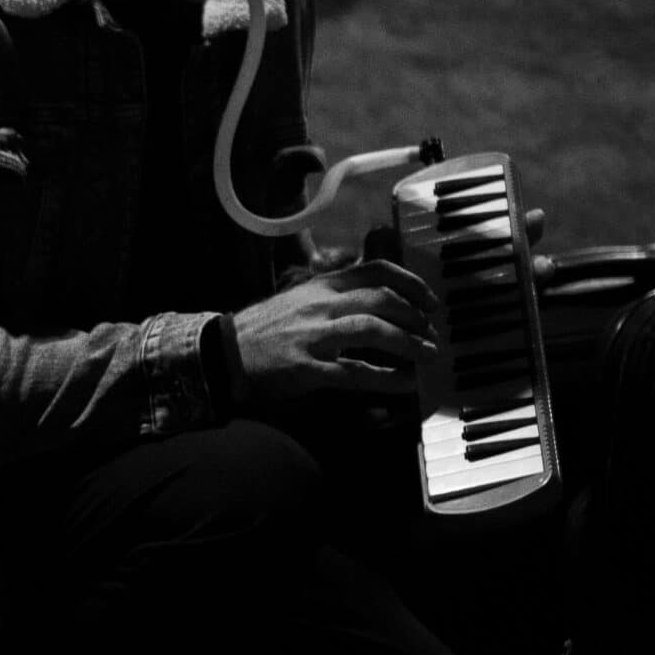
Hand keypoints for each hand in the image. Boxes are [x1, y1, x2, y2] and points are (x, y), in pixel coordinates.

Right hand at [231, 259, 438, 400]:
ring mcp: (313, 337)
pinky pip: (354, 372)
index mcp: (321, 285)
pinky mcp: (306, 369)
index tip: (429, 301)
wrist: (223, 354)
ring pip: (372, 330)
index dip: (410, 283)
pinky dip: (386, 379)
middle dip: (415, 316)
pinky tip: (405, 383)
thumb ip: (335, 295)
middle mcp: (320, 305)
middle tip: (431, 333)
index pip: (376, 271)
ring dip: (408, 343)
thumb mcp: (301, 300)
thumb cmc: (266, 330)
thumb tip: (377, 299)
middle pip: (381, 299)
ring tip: (427, 355)